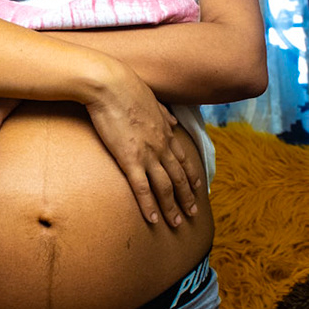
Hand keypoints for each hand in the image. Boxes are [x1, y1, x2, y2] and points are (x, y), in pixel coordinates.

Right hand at [84, 62, 201, 226]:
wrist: (110, 84)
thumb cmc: (125, 87)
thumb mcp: (151, 99)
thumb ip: (164, 113)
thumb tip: (174, 121)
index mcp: (165, 130)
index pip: (183, 157)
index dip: (191, 174)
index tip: (198, 186)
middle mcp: (161, 145)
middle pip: (179, 176)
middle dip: (188, 196)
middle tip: (193, 213)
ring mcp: (147, 154)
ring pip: (165, 187)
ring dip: (173, 207)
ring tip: (177, 223)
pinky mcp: (130, 159)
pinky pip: (142, 188)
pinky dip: (150, 206)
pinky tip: (154, 219)